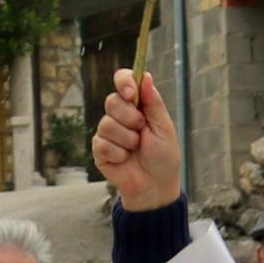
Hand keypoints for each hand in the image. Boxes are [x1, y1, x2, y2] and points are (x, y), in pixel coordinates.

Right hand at [90, 67, 184, 212]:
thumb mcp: (164, 127)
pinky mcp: (99, 150)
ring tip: (135, 149)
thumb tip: (145, 76)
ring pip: (107, 124)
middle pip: (112, 101)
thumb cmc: (163, 157)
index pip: (123, 81)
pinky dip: (119, 153)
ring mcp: (107, 133)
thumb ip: (153, 102)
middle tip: (141, 130)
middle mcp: (119, 116)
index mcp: (136, 105)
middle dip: (130, 117)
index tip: (131, 92)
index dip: (123, 82)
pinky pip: (102, 144)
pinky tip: (125, 159)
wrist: (155, 186)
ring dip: (127, 139)